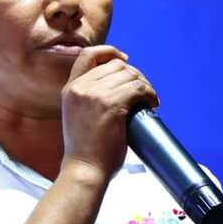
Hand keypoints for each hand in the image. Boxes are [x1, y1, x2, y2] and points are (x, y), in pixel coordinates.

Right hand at [60, 45, 158, 181]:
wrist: (84, 171)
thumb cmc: (86, 153)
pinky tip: (152, 105)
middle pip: (116, 65)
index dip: (110, 52)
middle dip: (136, 75)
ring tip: (150, 101)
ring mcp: (94, 95)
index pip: (88, 55)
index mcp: (70, 89)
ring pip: (130, 75)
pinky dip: (150, 94)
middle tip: (145, 93)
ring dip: (145, 86)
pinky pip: (138, 88)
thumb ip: (90, 99)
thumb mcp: (79, 118)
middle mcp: (80, 88)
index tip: (126, 60)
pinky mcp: (111, 104)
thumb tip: (120, 88)